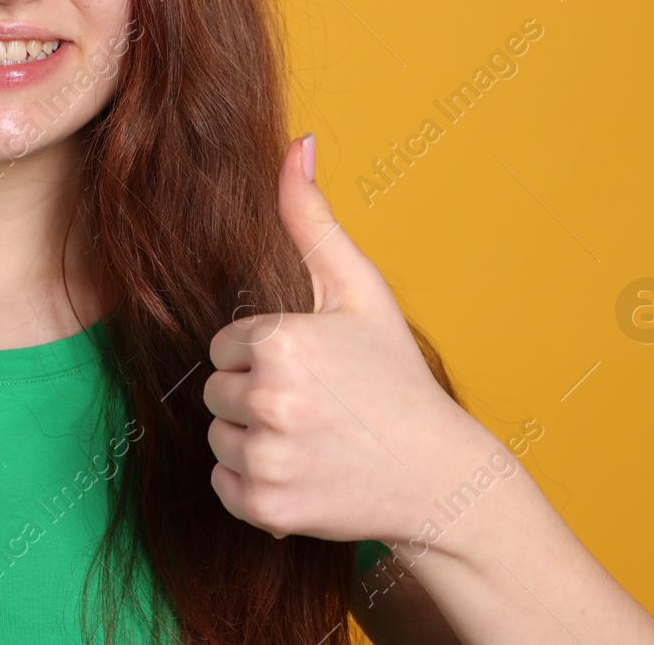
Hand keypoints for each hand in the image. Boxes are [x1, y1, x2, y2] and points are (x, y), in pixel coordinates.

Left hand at [203, 133, 496, 546]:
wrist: (438, 476)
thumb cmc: (395, 377)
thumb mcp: (359, 291)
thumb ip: (311, 219)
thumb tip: (296, 143)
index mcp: (279, 341)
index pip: (224, 345)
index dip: (264, 354)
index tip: (311, 367)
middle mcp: (268, 401)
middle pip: (215, 391)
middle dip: (256, 395)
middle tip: (315, 405)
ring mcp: (266, 459)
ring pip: (216, 437)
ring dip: (252, 439)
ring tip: (311, 437)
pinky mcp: (265, 509)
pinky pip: (223, 485)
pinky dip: (253, 484)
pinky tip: (303, 471)